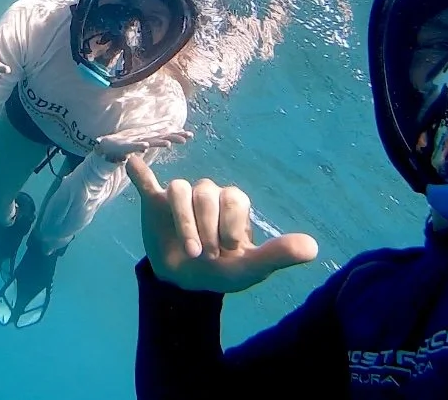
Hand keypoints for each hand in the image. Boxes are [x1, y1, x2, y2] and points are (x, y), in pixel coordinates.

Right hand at [95, 127, 193, 162]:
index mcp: (149, 137)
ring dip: (159, 142)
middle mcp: (144, 137)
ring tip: (168, 144)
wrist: (106, 147)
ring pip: (149, 141)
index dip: (177, 134)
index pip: (165, 135)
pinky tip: (145, 147)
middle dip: (173, 137)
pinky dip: (139, 146)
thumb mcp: (143, 144)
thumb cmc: (125, 146)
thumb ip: (154, 141)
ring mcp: (134, 141)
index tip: (190, 135)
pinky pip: (132, 147)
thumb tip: (168, 141)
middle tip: (186, 138)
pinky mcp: (124, 146)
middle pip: (161, 136)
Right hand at [126, 154, 317, 293]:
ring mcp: (179, 199)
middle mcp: (206, 194)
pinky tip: (133, 163)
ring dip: (184, 220)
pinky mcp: (155, 204)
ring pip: (179, 188)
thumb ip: (278, 255)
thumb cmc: (224, 271)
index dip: (231, 225)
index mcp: (231, 204)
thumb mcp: (251, 267)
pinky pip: (147, 183)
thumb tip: (314, 248)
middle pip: (206, 191)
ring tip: (190, 250)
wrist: (188, 284)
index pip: (233, 197)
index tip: (230, 252)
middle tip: (207, 256)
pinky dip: (140, 174)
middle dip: (207, 226)